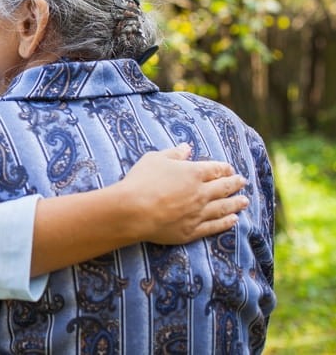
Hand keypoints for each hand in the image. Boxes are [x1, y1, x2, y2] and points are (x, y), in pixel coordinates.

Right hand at [119, 143, 248, 243]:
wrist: (134, 211)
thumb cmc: (141, 181)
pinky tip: (234, 220)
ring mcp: (198, 213)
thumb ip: (173, 153)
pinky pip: (214, 226)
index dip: (224, 168)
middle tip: (242, 182)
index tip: (230, 168)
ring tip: (245, 201)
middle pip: (223, 188)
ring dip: (236, 203)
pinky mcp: (192, 231)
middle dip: (235, 183)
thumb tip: (186, 148)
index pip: (215, 169)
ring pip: (223, 208)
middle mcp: (201, 193)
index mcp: (193, 173)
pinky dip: (226, 223)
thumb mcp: (154, 159)